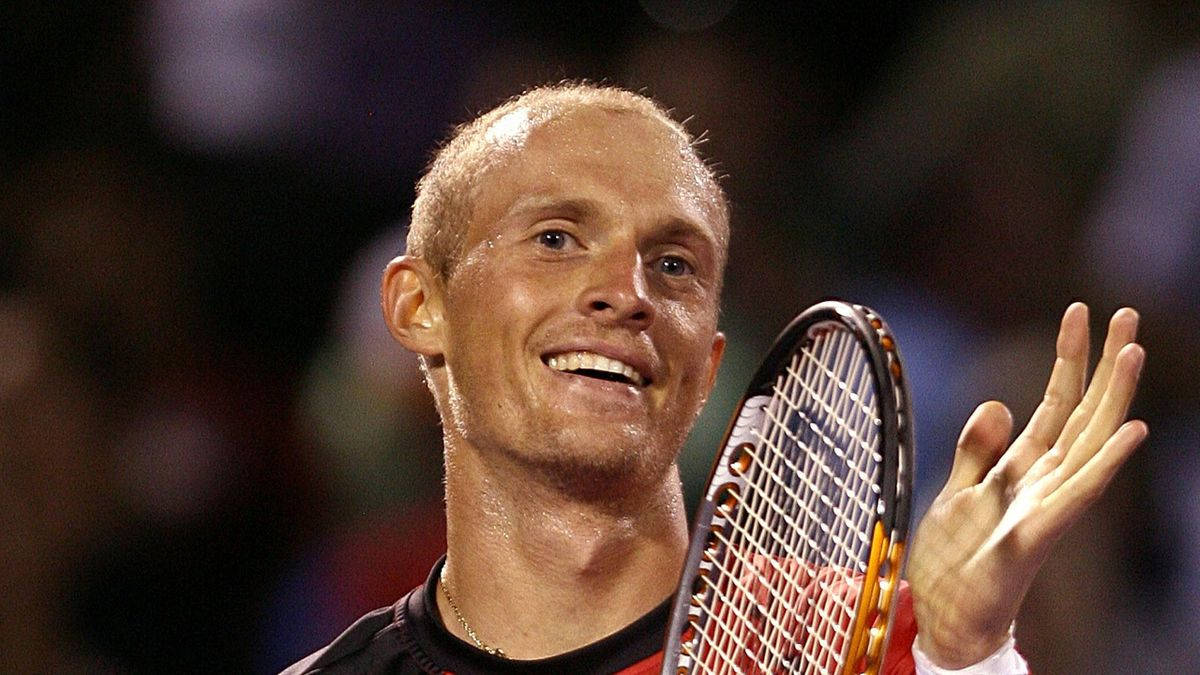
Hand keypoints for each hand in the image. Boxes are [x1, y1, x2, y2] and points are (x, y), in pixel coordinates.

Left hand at [906, 303, 1146, 667]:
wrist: (946, 616)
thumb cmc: (957, 559)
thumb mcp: (960, 490)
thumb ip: (978, 448)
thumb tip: (999, 402)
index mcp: (1026, 467)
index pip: (1057, 401)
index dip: (1070, 357)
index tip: (1080, 311)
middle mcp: (1046, 481)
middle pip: (1085, 411)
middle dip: (1105, 361)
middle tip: (1126, 313)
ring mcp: (1049, 505)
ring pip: (1092, 441)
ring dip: (1116, 395)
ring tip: (1135, 350)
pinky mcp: (1039, 533)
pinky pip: (1080, 492)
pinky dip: (1107, 461)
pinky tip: (1134, 429)